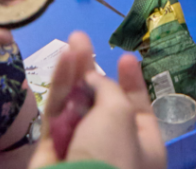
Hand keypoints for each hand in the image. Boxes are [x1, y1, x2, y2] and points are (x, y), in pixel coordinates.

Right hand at [31, 31, 164, 168]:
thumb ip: (106, 90)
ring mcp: (81, 151)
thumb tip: (90, 82)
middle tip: (83, 39)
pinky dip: (59, 87)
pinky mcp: (52, 153)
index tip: (125, 57)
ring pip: (76, 105)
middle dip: (93, 71)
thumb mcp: (120, 114)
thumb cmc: (112, 156)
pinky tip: (62, 59)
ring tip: (72, 40)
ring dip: (74, 72)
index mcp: (144, 148)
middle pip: (102, 102)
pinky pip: (57, 115)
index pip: (139, 109)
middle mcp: (114, 149)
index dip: (132, 82)